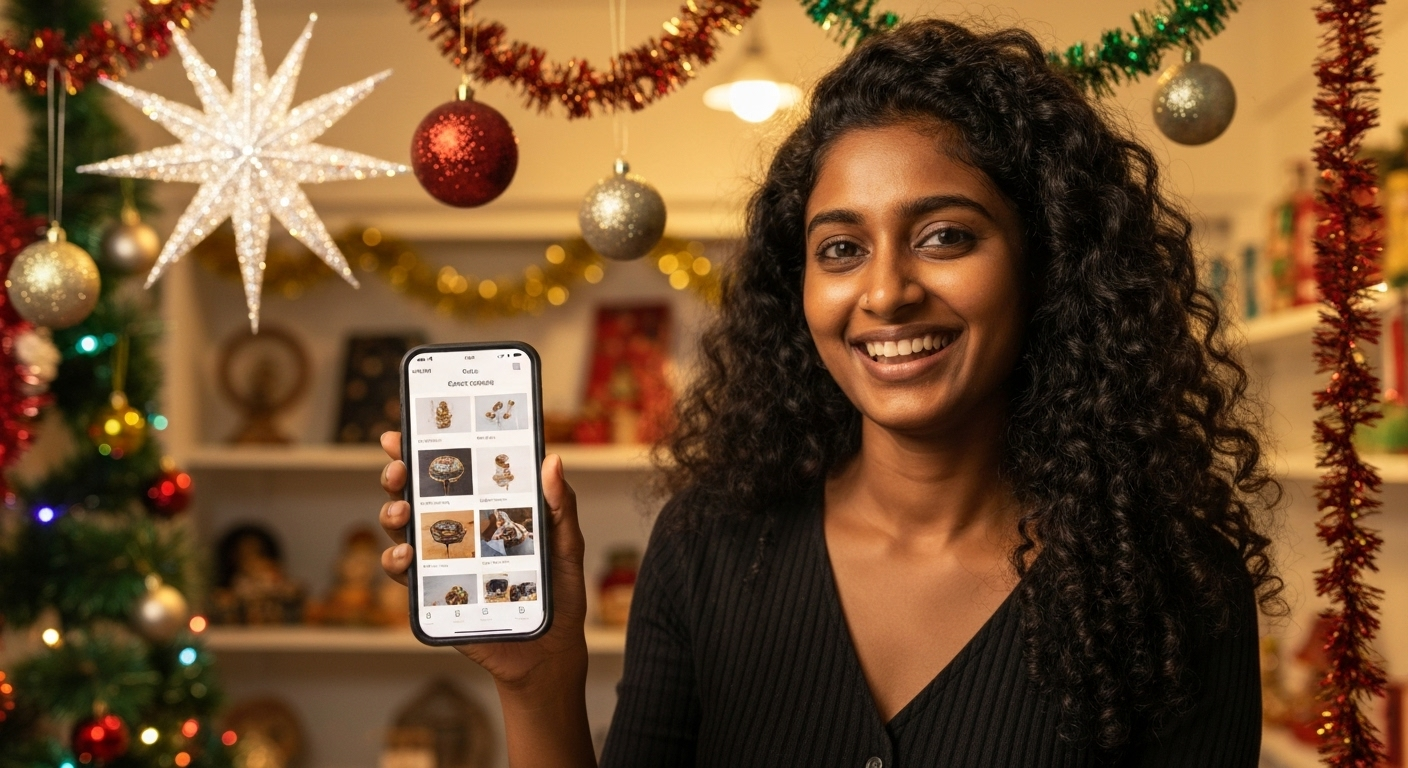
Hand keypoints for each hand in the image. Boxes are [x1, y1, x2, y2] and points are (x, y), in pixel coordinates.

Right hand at [377, 431, 589, 686]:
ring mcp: (443, 561)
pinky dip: (396, 561)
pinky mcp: (434, 594)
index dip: (421, 451)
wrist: (550, 651)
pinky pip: (404, 576)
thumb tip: (552, 460)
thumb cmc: (558, 592)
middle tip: (398, 469)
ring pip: (402, 530)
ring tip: (400, 511)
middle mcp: (458, 530)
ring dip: (391, 514)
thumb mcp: (566, 544)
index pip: (450, 473)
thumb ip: (559, 505)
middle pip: (416, 494)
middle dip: (397, 476)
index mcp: (485, 509)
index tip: (399, 435)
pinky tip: (407, 554)